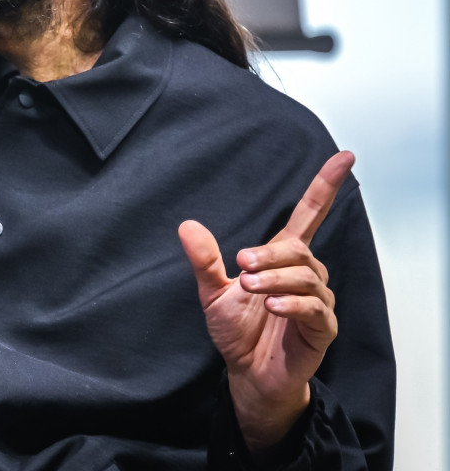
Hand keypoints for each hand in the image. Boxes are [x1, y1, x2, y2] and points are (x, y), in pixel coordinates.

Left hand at [177, 151, 353, 453]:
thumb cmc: (236, 329)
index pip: (310, 214)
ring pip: (306, 276)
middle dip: (269, 255)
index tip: (344, 157)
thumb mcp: (211, 291)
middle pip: (298, 249)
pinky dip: (292, 303)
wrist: (246, 372)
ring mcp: (317, 301)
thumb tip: (187, 225)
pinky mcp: (322, 328)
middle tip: (240, 266)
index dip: (325, 186)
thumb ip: (204, 259)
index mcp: (282, 258)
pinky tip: (273, 306)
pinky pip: (315, 308)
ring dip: (275, 279)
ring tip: (249, 287)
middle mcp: (305, 274)